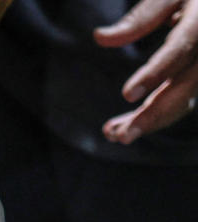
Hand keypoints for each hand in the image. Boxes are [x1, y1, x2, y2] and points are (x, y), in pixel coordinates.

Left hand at [96, 0, 197, 143]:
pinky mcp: (195, 79)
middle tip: (120, 136)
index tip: (127, 94)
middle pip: (184, 88)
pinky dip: (152, 118)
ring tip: (113, 134)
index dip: (155, 73)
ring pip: (182, 101)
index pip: (179, 51)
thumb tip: (100, 38)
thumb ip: (140, 18)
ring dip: (149, 122)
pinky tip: (121, 127)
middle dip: (153, 115)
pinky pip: (178, 103)